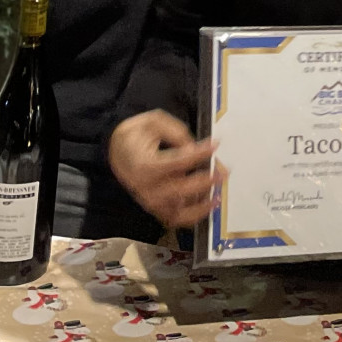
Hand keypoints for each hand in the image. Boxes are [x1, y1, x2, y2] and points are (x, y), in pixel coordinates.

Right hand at [108, 111, 222, 227]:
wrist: (118, 153)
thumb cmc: (137, 135)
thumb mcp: (152, 122)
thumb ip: (174, 132)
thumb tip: (194, 147)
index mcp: (142, 165)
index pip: (174, 162)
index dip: (197, 154)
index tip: (215, 144)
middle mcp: (146, 189)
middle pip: (179, 190)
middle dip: (204, 181)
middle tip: (223, 172)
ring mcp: (151, 203)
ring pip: (179, 211)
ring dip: (202, 203)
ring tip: (219, 192)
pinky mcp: (157, 209)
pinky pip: (177, 219)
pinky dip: (195, 215)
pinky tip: (211, 204)